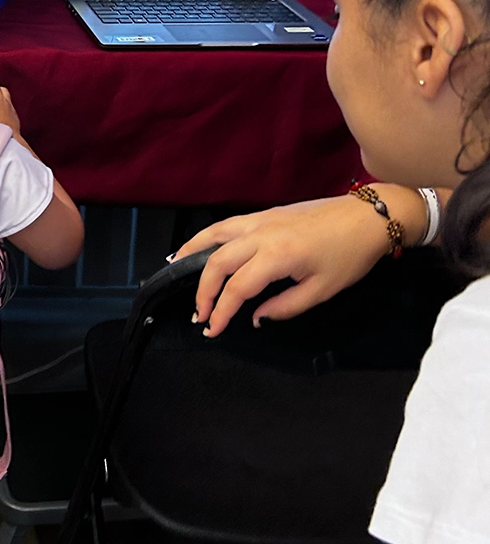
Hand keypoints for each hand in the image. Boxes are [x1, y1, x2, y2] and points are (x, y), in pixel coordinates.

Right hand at [177, 194, 394, 336]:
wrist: (367, 218)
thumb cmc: (349, 257)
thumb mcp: (322, 291)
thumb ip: (284, 307)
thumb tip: (255, 317)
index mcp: (277, 256)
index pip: (237, 288)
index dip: (221, 311)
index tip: (213, 330)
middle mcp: (261, 234)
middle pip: (217, 261)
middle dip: (203, 290)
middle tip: (200, 314)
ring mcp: (260, 220)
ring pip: (214, 235)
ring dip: (193, 253)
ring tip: (176, 269)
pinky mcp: (264, 214)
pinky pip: (226, 225)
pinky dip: (207, 236)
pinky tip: (200, 246)